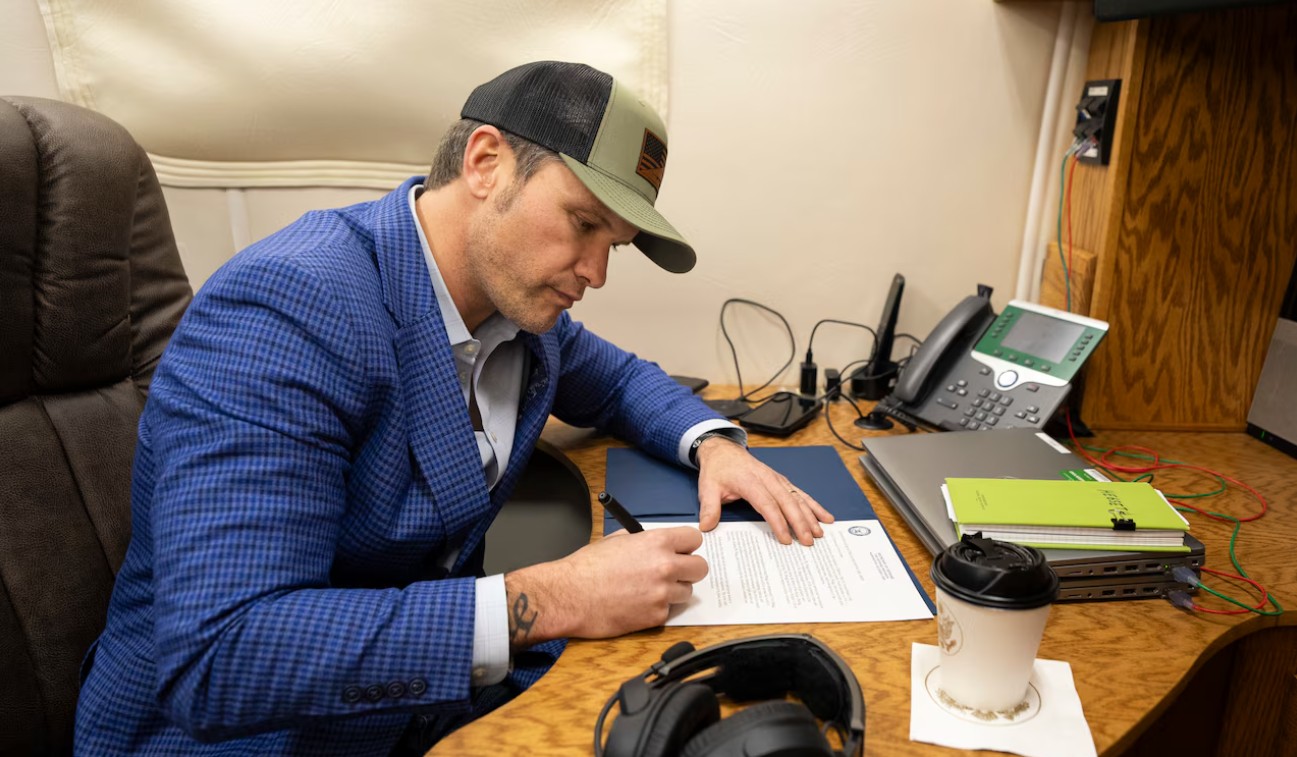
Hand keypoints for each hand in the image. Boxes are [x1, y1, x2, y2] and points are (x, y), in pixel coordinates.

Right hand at [502, 527, 706, 648]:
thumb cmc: (586, 568)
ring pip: (687, 592)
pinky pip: (668, 611)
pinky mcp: (656, 617)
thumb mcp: (616, 540)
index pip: (694, 539)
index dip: (687, 546)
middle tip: (674, 573)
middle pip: (701, 568)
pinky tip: (637, 604)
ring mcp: (662, 594)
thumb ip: (644, 541)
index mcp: (656, 542)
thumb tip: (657, 543)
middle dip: (689, 570)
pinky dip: (657, 609)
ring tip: (649, 591)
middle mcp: (665, 567)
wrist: (569, 596)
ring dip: (673, 591)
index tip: (682, 551)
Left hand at [695, 437, 833, 544]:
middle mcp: (767, 479)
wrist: (723, 450)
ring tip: (820, 533)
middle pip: (788, 502)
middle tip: (808, 541)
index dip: (778, 521)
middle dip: (800, 522)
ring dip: (810, 515)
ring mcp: (777, 479)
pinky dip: (814, 505)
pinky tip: (825, 516)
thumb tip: (707, 526)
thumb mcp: (707, 487)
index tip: (785, 538)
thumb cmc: (717, 470)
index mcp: (750, 481)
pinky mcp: (782, 481)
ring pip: (798, 497)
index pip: (767, 504)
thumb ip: (709, 507)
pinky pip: (800, 493)